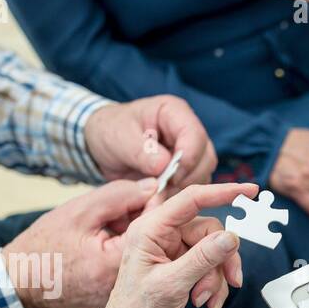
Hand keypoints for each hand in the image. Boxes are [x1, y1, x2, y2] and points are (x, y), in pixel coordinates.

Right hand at [3, 179, 156, 307]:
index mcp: (117, 261)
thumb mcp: (79, 211)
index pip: (155, 225)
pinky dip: (122, 251)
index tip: (145, 190)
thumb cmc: (44, 245)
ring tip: (103, 227)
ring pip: (141, 253)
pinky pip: (130, 266)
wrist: (22, 283)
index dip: (153, 202)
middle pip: (152, 241)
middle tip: (117, 210)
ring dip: (131, 234)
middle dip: (140, 219)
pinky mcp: (116, 296)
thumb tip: (154, 186)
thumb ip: (120, 195)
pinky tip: (102, 244)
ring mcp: (122, 292)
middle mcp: (126, 282)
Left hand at [67, 182, 254, 307]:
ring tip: (205, 299)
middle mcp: (161, 234)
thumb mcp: (172, 284)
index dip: (223, 192)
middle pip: (210, 231)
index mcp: (151, 229)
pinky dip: (213, 285)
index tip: (250, 191)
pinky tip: (206, 302)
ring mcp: (171, 250)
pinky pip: (209, 266)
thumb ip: (203, 258)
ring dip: (216, 277)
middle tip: (231, 281)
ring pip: (213, 250)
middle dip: (222, 259)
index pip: (192, 199)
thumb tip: (231, 236)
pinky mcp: (180, 265)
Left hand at [84, 96, 217, 198]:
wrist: (102, 146)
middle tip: (163, 188)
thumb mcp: (118, 138)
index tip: (170, 177)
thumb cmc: (110, 132)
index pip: (194, 136)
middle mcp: (187, 130)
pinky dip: (180, 195)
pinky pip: (194, 186)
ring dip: (184, 188)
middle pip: (206, 157)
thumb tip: (164, 166)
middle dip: (187, 177)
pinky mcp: (187, 170)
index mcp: (173, 112)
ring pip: (203, 174)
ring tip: (158, 192)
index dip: (187, 159)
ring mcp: (190, 151)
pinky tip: (160, 195)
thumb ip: (141, 151)